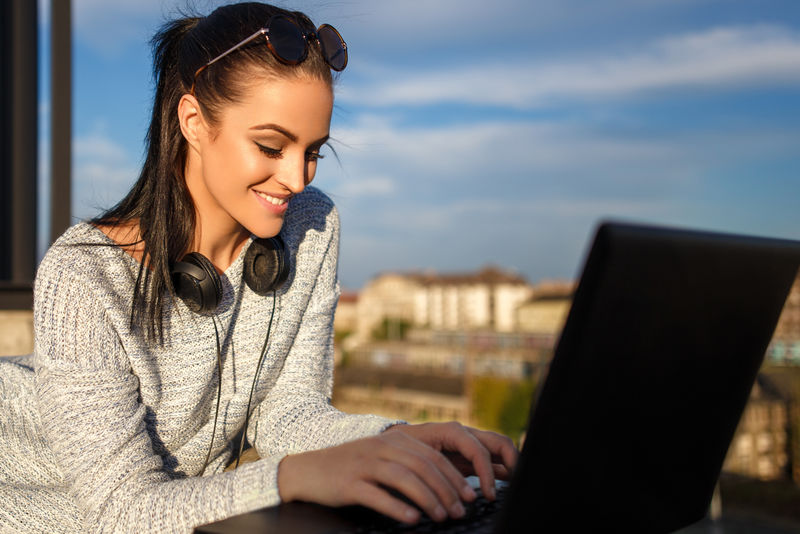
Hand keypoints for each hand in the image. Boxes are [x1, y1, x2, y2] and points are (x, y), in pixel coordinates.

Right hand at [277, 425, 508, 523]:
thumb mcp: (380, 457)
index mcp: (393, 440)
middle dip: (446, 490)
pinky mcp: (348, 483)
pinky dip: (397, 507)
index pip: (432, 456)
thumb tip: (443, 486)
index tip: (470, 495)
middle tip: (460, 511)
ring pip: (404, 478)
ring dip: (427, 499)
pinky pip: (377, 495)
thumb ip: (407, 464)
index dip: (454, 476)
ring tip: (442, 517)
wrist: (307, 470)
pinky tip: (412, 519)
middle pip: (422, 466)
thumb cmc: (350, 469)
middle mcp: (380, 447)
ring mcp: (364, 464)